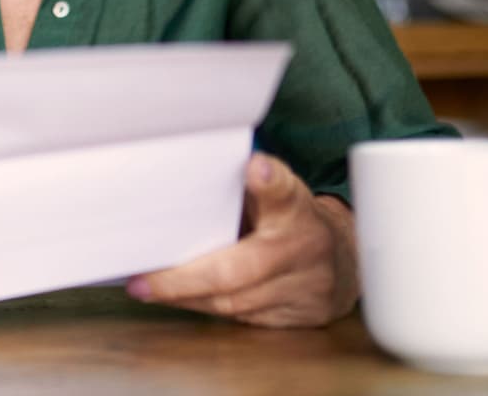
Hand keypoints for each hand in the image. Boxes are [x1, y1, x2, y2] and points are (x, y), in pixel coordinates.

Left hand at [126, 151, 358, 326]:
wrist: (344, 260)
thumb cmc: (291, 220)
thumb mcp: (274, 192)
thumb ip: (243, 186)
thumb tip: (186, 178)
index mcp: (296, 207)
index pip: (283, 191)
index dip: (269, 180)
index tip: (256, 169)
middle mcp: (305, 247)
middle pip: (242, 268)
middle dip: (185, 279)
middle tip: (143, 282)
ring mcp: (307, 286)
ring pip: (236, 302)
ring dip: (188, 298)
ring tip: (148, 290)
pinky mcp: (301, 316)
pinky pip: (243, 318)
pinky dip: (207, 308)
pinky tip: (180, 300)